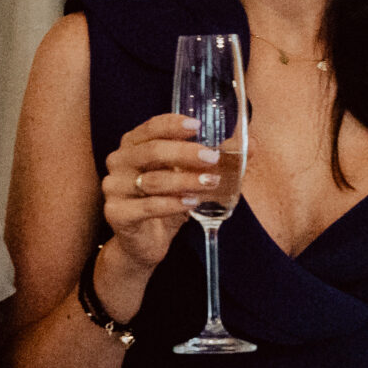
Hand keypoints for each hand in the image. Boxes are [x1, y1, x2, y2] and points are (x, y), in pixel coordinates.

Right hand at [98, 114, 223, 274]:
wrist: (144, 242)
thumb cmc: (166, 201)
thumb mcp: (189, 176)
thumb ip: (215, 158)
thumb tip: (253, 145)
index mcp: (133, 145)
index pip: (151, 127)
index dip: (173, 124)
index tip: (198, 127)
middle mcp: (119, 162)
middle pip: (151, 151)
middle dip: (185, 153)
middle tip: (212, 158)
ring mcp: (114, 188)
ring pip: (152, 180)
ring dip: (184, 180)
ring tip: (209, 182)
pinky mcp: (116, 213)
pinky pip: (147, 206)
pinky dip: (173, 204)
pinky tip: (192, 203)